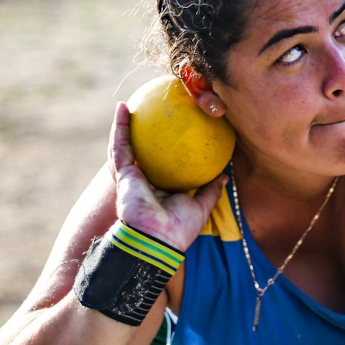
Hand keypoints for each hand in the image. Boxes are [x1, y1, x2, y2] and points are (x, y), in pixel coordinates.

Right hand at [108, 101, 226, 250]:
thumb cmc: (178, 229)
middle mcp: (144, 181)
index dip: (164, 149)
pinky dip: (119, 127)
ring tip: (129, 103)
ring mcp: (131, 177)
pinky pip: (120, 145)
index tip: (173, 131)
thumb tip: (224, 176)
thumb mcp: (201, 207)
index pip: (162, 164)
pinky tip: (123, 108)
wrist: (157, 240)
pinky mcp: (123, 173)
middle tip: (148, 113)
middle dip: (140, 134)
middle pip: (141, 152)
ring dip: (124, 124)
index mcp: (160, 189)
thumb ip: (210, 190)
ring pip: (124, 145)